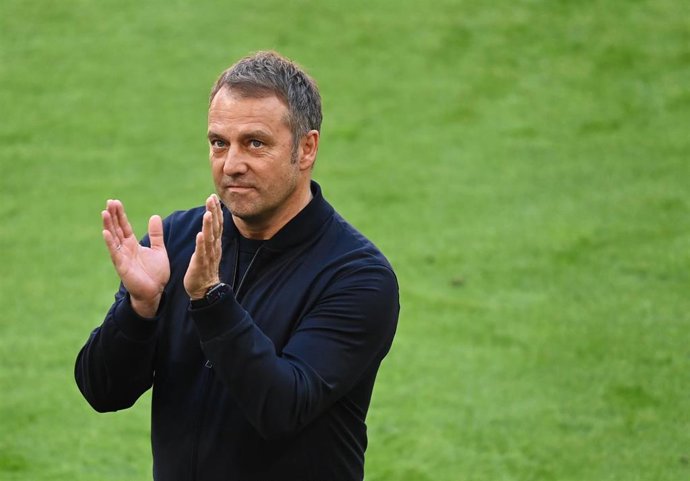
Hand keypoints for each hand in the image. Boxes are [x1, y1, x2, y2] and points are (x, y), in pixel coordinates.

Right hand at [102, 199, 169, 317]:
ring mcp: (122, 257)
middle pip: (117, 229)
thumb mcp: (158, 249)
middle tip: (109, 202)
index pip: (124, 226)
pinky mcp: (122, 266)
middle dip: (113, 216)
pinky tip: (105, 232)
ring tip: (105, 212)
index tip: (115, 202)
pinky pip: (115, 252)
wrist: (155, 292)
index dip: (120, 214)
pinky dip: (110, 242)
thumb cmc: (155, 273)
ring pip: (113, 238)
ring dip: (108, 225)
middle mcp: (125, 249)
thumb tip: (154, 216)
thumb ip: (156, 234)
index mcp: (133, 244)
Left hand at [184, 194, 222, 299]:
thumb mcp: (208, 249)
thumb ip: (209, 236)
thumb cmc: (205, 269)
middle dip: (213, 212)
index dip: (216, 210)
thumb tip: (210, 222)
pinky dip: (201, 244)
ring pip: (209, 238)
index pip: (217, 224)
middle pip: (215, 227)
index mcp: (214, 243)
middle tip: (211, 198)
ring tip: (207, 213)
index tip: (213, 196)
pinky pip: (201, 253)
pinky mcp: (200, 265)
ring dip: (209, 226)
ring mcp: (208, 256)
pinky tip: (200, 235)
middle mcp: (213, 248)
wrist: (205, 290)